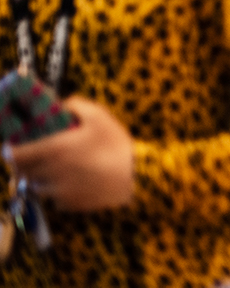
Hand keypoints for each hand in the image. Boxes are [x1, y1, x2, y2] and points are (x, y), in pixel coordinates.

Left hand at [6, 97, 134, 210]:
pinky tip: (73, 181)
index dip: (10, 150)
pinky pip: (53, 198)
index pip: (14, 155)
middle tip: (37, 155)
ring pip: (36, 186)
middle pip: (22, 172)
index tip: (15, 146)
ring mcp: (59, 191)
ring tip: (57, 168)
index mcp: (55, 149)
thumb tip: (62, 104)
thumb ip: (76, 105)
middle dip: (26, 164)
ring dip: (41, 177)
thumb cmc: (117, 145)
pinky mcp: (69, 204)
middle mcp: (51, 172)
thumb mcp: (100, 116)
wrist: (137, 176)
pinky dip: (57, 190)